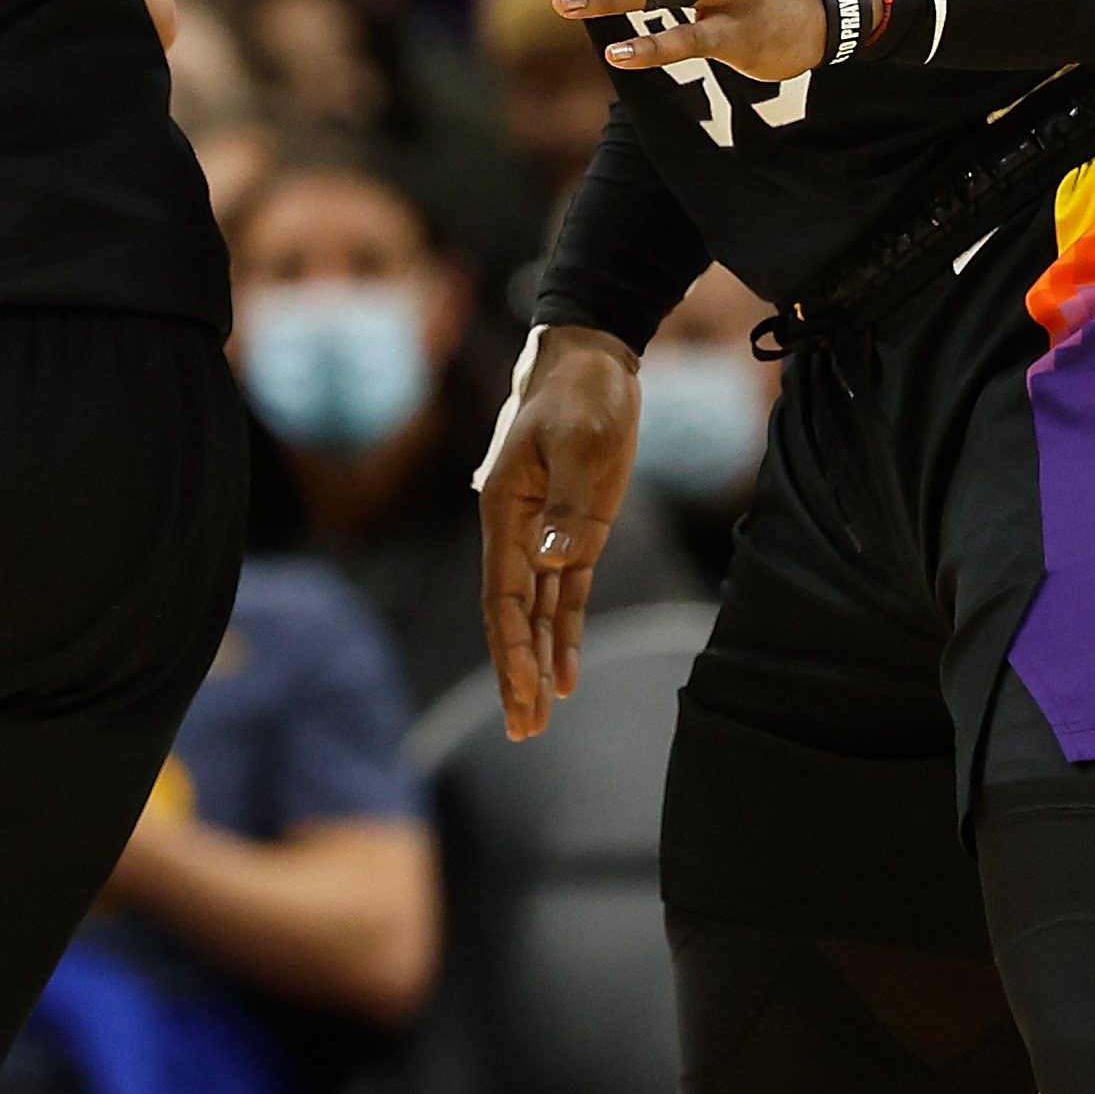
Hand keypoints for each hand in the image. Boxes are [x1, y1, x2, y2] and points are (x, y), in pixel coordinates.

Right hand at [472, 322, 641, 740]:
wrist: (591, 362)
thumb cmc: (578, 395)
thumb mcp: (576, 441)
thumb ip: (561, 502)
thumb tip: (552, 559)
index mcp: (504, 515)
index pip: (503, 597)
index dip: (510, 649)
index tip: (520, 693)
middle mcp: (517, 534)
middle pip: (510, 618)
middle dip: (514, 675)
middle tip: (522, 731)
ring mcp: (545, 535)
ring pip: (535, 613)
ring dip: (536, 664)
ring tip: (534, 720)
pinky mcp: (575, 531)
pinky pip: (565, 594)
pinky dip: (563, 634)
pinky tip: (565, 676)